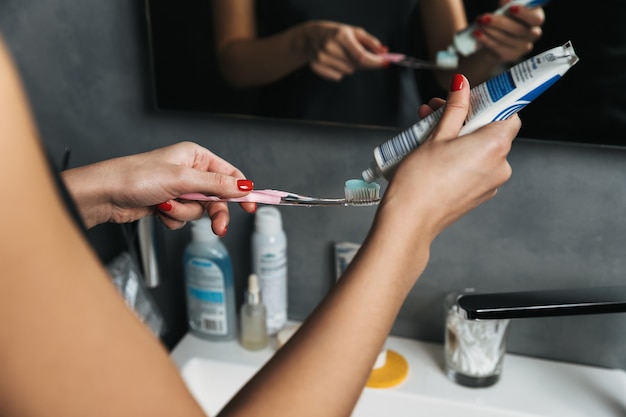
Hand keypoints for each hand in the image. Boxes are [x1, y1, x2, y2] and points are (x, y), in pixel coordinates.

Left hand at [62, 141, 255, 233]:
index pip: (229, 174)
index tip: (251, 207)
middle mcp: (189, 171)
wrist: (106, 195)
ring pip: (199, 210)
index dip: (241, 191)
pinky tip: (159, 210)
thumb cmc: (136, 177)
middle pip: (217, 197)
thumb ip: (216, 185)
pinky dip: (173, 218)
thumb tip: (244, 186)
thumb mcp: (182, 179)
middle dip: (213, 212)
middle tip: (218, 227)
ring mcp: (179, 189)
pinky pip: (184, 217)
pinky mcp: (169, 204)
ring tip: (167, 206)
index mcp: (196, 157)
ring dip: (184, 213)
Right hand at [301, 20, 387, 80]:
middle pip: (355, 65)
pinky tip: (333, 61)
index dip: (375, 61)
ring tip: (341, 55)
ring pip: (348, 72)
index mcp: (340, 35)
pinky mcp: (316, 67)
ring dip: (349, 66)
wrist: (311, 36)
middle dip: (363, 62)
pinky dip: (339, 71)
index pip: (361, 55)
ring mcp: (321, 58)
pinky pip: (337, 77)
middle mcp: (330, 47)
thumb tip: (384, 52)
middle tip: (358, 54)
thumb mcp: (353, 32)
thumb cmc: (336, 33)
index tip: (385, 63)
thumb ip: (370, 42)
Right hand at [376, 74, 519, 252]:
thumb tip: (462, 86)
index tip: (474, 94)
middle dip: (466, 117)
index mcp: (494, 147)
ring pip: (481, 148)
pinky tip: (436, 152)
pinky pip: (475, 166)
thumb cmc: (420, 182)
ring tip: (429, 130)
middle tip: (440, 109)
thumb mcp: (437, 136)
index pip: (508, 113)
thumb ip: (454, 109)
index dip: (492, 100)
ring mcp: (491, 183)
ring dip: (459, 135)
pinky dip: (460, 155)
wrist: (409, 220)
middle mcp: (500, 166)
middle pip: (491, 129)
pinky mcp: (479, 194)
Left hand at [473, 0, 544, 61]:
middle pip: (518, 30)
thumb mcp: (506, 9)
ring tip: (478, 23)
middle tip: (484, 18)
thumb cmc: (504, 17)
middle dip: (499, 23)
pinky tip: (477, 34)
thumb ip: (508, 5)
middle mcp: (533, 33)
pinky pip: (498, 47)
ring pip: (506, 39)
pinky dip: (486, 40)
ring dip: (490, 31)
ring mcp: (524, 46)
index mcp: (536, 18)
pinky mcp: (512, 55)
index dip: (524, 13)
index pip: (535, 18)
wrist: (495, 37)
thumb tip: (504, 1)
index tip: (510, 8)